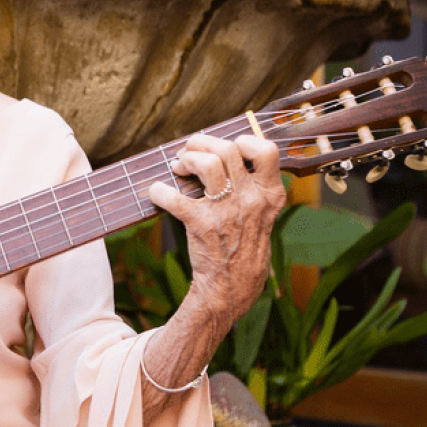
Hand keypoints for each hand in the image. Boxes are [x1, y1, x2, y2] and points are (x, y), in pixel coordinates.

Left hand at [147, 134, 286, 327]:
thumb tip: (224, 153)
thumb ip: (252, 186)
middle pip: (227, 149)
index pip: (267, 151)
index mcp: (269, 194)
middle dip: (201, 144)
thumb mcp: (261, 214)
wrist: (232, 286)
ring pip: (207, 165)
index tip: (228, 147)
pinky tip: (157, 192)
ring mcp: (227, 212)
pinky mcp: (201, 225)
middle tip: (188, 152)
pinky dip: (159, 191)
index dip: (244, 140)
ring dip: (186, 160)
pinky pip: (174, 197)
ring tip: (177, 167)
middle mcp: (251, 200)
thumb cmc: (243, 244)